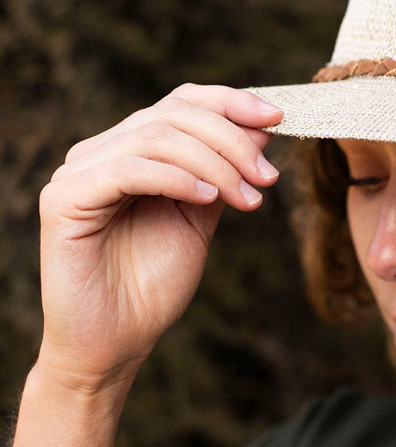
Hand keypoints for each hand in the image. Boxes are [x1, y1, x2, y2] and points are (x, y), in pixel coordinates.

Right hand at [37, 84, 283, 387]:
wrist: (115, 344)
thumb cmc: (151, 287)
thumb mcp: (201, 219)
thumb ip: (223, 173)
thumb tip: (262, 127)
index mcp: (130, 150)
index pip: (182, 102)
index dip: (231, 102)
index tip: (279, 119)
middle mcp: (100, 152)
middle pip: (172, 114)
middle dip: (231, 140)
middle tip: (268, 176)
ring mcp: (77, 172)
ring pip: (155, 137)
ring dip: (214, 163)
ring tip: (247, 198)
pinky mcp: (63, 200)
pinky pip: (127, 170)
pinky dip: (176, 178)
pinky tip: (209, 199)